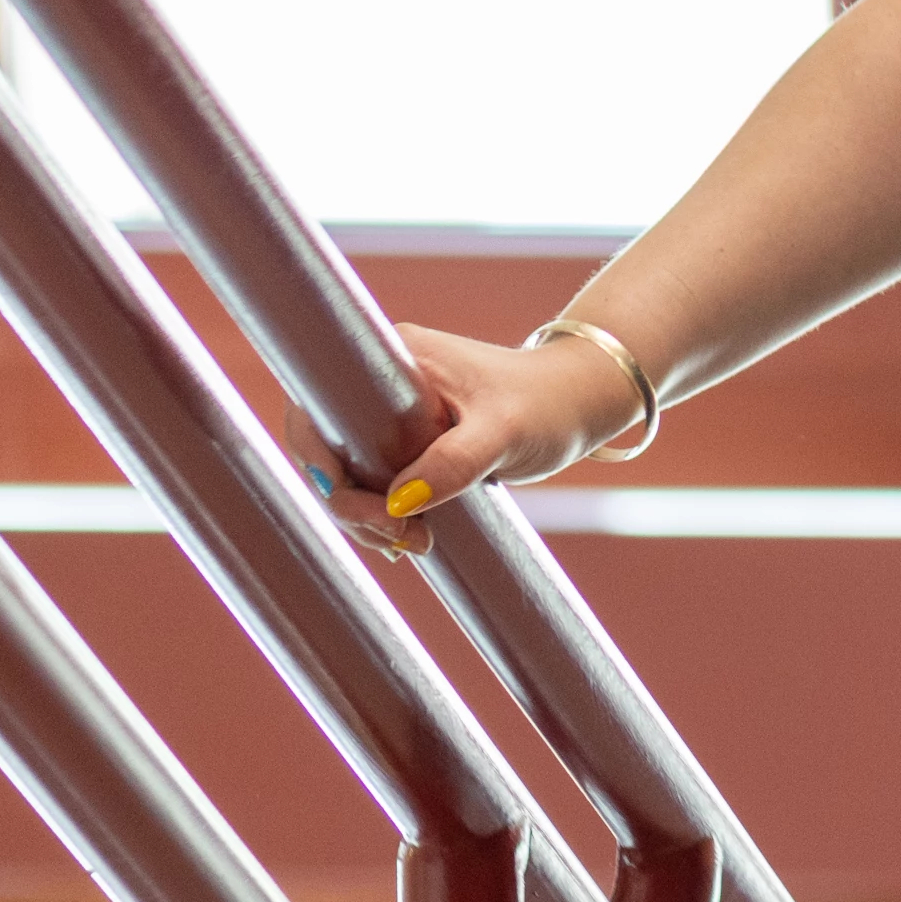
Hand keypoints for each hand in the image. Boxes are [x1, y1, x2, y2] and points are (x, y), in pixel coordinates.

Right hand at [295, 321, 647, 558]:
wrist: (584, 402)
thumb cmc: (549, 403)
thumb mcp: (505, 433)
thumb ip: (453, 464)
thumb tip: (396, 504)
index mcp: (393, 358)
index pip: (320, 408)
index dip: (317, 456)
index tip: (350, 499)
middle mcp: (382, 381)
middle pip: (329, 449)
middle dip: (350, 502)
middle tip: (399, 538)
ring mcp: (393, 413)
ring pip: (350, 473)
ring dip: (369, 517)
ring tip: (416, 543)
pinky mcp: (408, 441)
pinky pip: (375, 481)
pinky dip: (384, 513)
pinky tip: (408, 539)